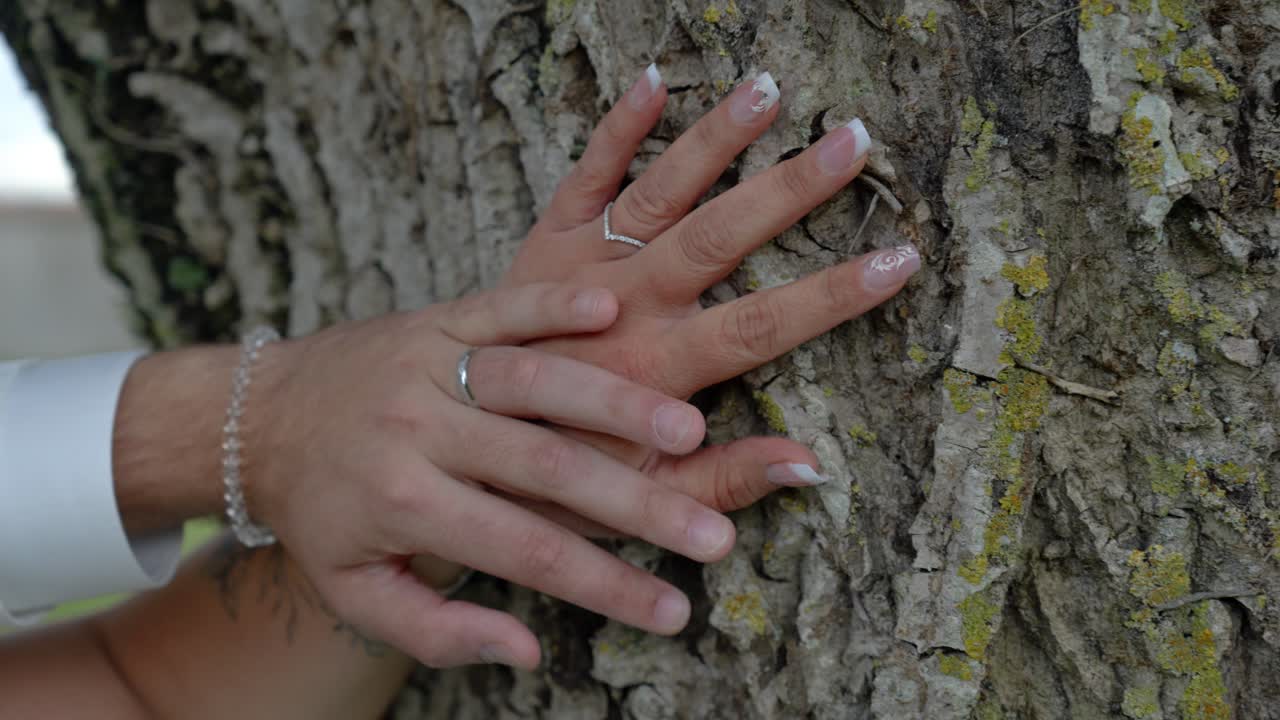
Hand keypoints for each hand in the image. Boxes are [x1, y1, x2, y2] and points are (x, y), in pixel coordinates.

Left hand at [246, 282, 737, 668]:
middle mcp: (418, 429)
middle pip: (544, 469)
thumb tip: (527, 649)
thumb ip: (437, 630)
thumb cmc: (323, 513)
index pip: (524, 550)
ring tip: (690, 432)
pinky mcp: (436, 318)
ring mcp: (429, 365)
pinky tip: (611, 309)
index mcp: (403, 503)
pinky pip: (500, 305)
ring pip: (534, 382)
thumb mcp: (356, 591)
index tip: (674, 610)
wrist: (257, 417)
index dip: (605, 586)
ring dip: (614, 404)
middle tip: (714, 536)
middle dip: (638, 506)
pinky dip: (552, 305)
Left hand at [504, 67, 919, 507]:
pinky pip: (582, 178)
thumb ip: (725, 482)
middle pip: (718, 239)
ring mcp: (580, 268)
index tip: (901, 256)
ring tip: (769, 88)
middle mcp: (624, 308)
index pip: (762, 325)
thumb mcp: (643, 501)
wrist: (451, 440)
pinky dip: (614, 130)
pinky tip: (653, 80)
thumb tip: (814, 464)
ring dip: (714, 141)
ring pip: (657, 194)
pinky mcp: (544, 242)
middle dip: (789, 190)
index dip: (835, 294)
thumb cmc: (555, 478)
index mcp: (656, 373)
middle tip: (853, 141)